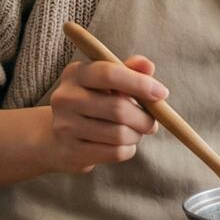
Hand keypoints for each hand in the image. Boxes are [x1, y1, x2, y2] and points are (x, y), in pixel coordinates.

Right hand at [38, 55, 165, 174]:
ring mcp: (64, 126)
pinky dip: (128, 149)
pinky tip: (124, 144)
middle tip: (152, 122)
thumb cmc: (93, 102)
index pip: (110, 74)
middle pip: (118, 108)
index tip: (162, 93)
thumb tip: (148, 66)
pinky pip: (114, 153)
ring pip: (119, 134)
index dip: (140, 84)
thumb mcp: (107, 82)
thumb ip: (130, 70)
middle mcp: (65, 97)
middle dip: (144, 117)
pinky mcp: (70, 151)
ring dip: (136, 135)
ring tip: (135, 132)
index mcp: (76, 73)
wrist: (57, 138)